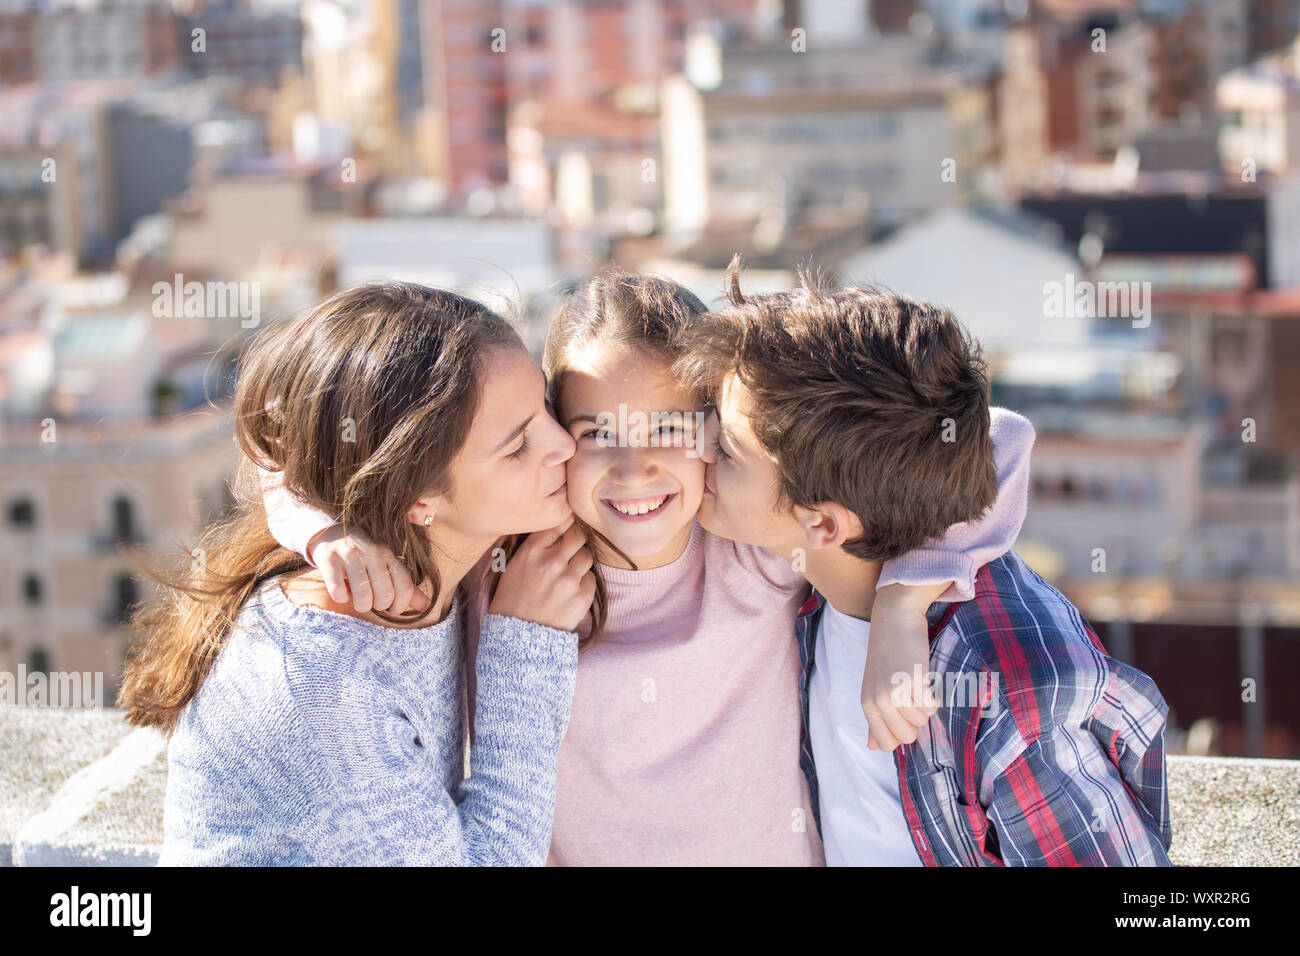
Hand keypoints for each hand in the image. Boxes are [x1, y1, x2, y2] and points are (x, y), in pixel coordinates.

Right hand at [307, 524, 429, 614]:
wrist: (330, 535)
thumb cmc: (363, 557)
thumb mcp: (385, 566)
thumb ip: (405, 587)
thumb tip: (427, 606)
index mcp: (389, 555)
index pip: (405, 587)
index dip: (401, 606)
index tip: (392, 610)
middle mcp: (372, 553)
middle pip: (384, 595)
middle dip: (378, 606)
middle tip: (372, 601)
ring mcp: (350, 555)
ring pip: (363, 596)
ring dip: (361, 605)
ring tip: (358, 599)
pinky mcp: (329, 560)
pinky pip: (339, 593)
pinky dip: (341, 598)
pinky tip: (342, 591)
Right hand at [488, 516, 594, 632]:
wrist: (517, 636)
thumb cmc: (512, 599)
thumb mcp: (513, 565)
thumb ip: (535, 546)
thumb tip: (558, 526)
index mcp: (531, 551)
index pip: (558, 523)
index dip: (564, 524)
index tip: (566, 527)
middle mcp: (552, 561)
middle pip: (578, 535)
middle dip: (575, 541)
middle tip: (570, 550)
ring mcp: (568, 579)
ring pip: (586, 556)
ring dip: (579, 562)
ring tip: (567, 574)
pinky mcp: (582, 596)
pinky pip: (591, 578)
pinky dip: (583, 582)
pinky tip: (569, 591)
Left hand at [861, 583, 942, 750]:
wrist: (895, 618)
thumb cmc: (887, 653)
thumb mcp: (874, 686)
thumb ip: (875, 718)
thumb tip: (873, 748)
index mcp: (867, 704)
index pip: (886, 744)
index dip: (901, 732)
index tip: (904, 713)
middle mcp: (878, 700)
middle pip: (907, 737)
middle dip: (915, 721)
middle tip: (912, 696)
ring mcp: (895, 692)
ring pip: (922, 722)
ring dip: (926, 706)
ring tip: (917, 683)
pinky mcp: (914, 681)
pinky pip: (931, 707)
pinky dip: (933, 698)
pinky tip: (925, 680)